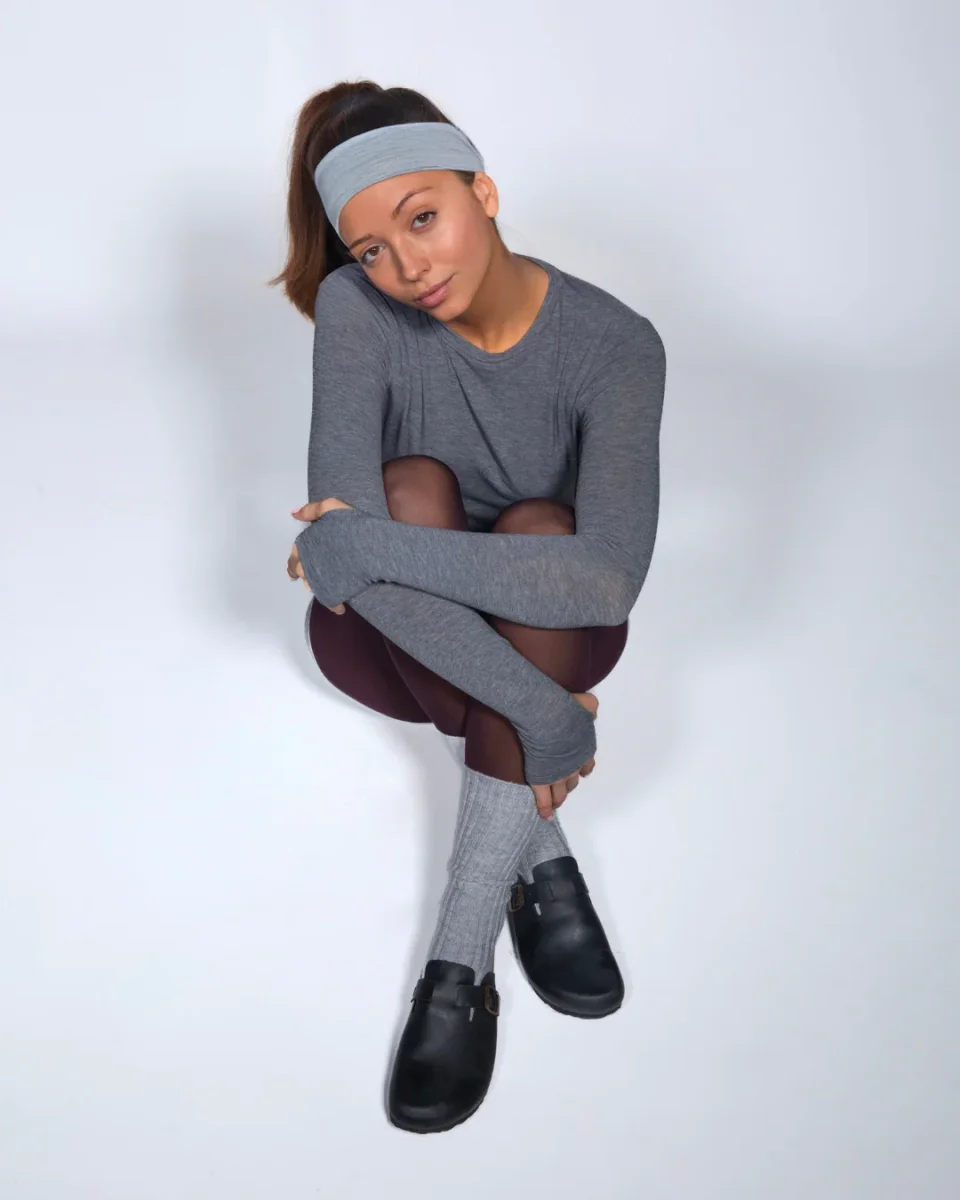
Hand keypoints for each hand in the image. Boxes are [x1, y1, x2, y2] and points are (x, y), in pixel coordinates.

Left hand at [287, 497, 353, 614]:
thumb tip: (294, 514)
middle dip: (301, 575)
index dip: (294, 560)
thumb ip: (311, 510)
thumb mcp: (332, 507)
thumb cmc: (353, 526)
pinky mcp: (332, 594)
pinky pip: (330, 602)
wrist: (371, 549)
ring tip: (321, 587)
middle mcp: (308, 565)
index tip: (293, 569)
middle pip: (301, 572)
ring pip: (313, 587)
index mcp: (305, 545)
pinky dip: (335, 606)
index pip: (294, 554)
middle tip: (304, 580)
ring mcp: (319, 581)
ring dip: (315, 587)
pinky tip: (340, 607)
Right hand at [530, 692, 597, 819]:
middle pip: (574, 780)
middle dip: (570, 783)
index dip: (583, 768)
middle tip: (564, 786)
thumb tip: (591, 711)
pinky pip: (544, 800)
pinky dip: (545, 809)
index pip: (587, 764)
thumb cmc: (567, 708)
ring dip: (559, 798)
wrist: (550, 717)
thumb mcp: (586, 704)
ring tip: (556, 803)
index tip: (582, 772)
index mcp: (585, 749)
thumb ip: (590, 709)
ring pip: (561, 792)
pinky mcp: (543, 780)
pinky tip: (546, 816)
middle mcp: (575, 765)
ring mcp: (559, 775)